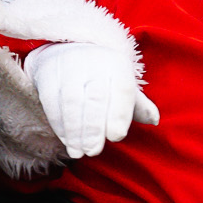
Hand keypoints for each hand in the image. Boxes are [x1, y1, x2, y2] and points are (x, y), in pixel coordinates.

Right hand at [24, 42, 159, 158]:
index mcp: (117, 65)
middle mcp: (94, 61)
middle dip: (94, 127)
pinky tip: (66, 140)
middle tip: (93, 151)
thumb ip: (138, 105)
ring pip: (71, 101)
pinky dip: (59, 124)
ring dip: (74, 130)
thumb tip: (154, 119)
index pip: (122, 88)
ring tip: (78, 152)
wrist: (68, 50)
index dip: (119, 113)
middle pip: (95, 97)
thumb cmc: (102, 76)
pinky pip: (52, 100)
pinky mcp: (48, 73)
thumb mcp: (122, 85)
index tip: (116, 136)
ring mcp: (68, 65)